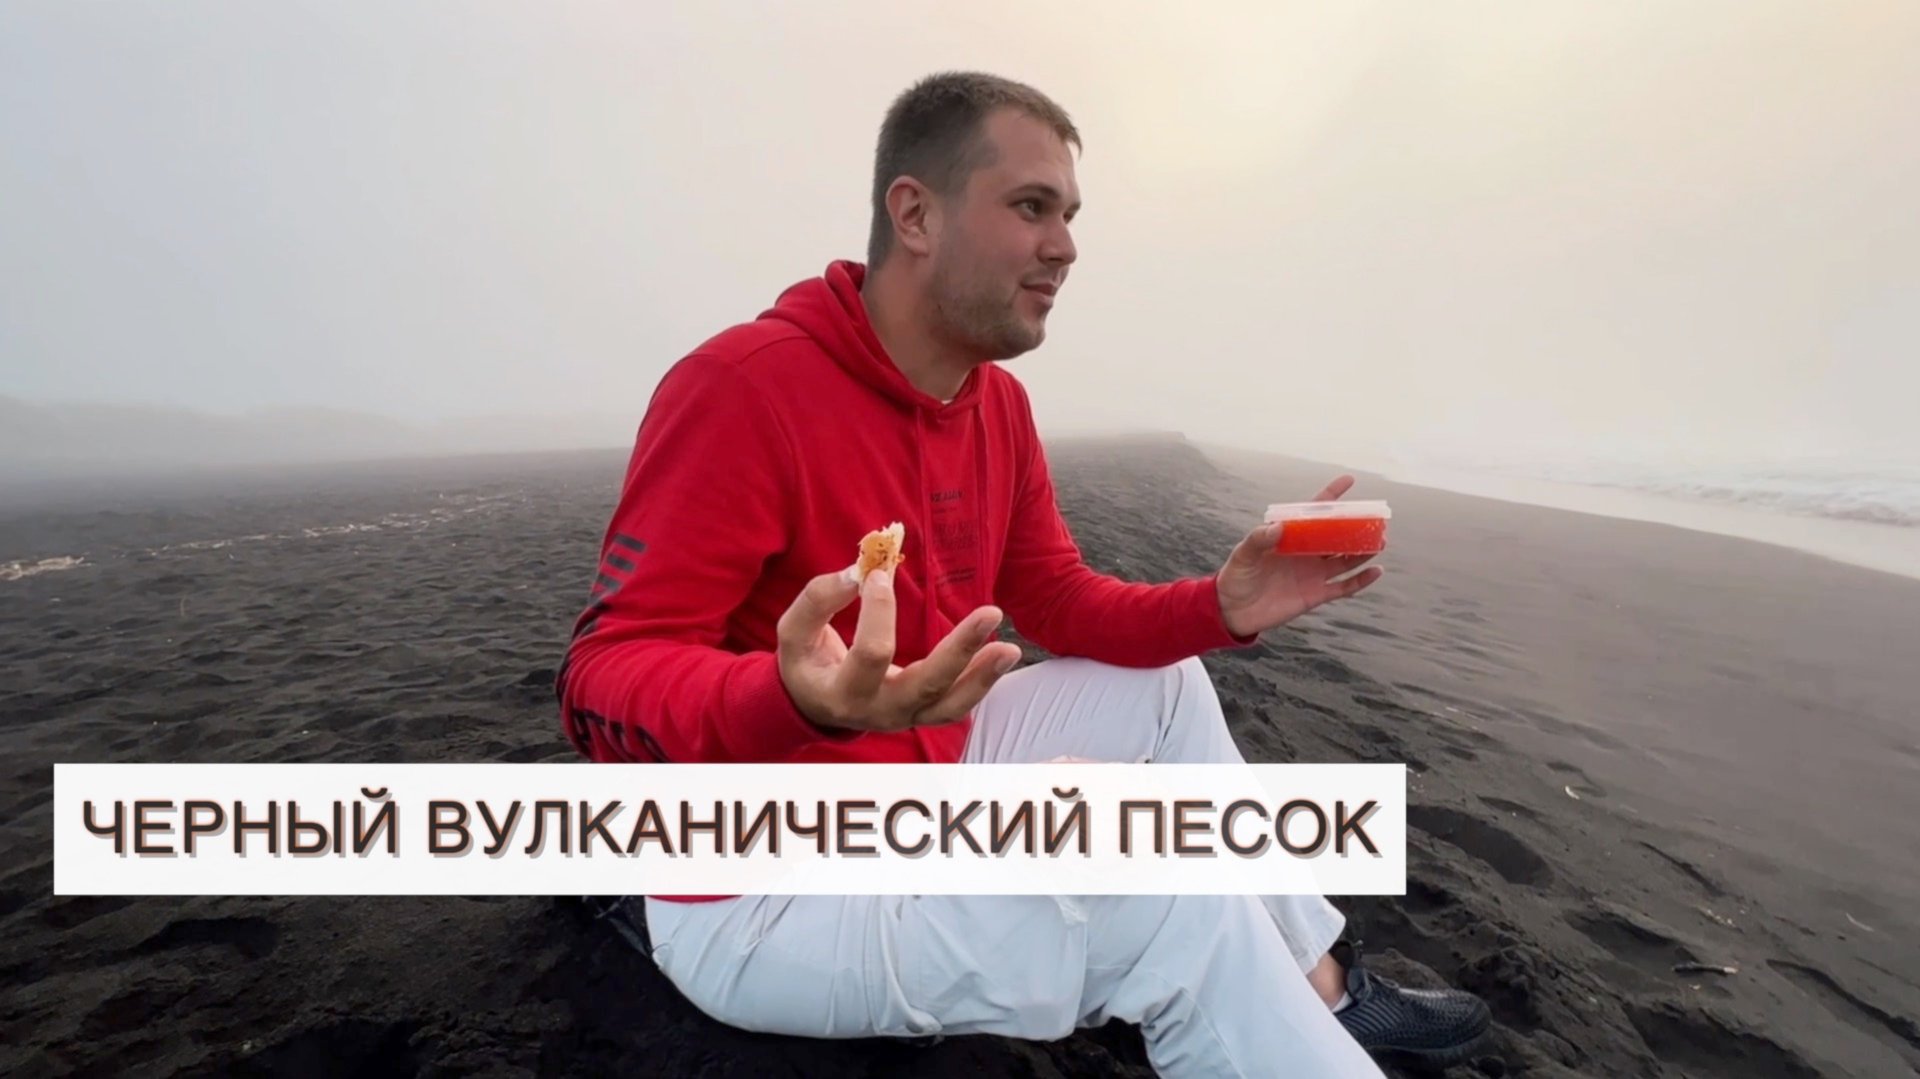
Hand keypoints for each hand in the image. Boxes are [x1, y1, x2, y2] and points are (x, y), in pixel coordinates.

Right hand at [776, 565, 1024, 731]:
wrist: (815, 706)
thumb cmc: (806, 662)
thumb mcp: (794, 632)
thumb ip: (818, 600)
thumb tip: (857, 572)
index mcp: (843, 694)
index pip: (872, 654)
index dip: (879, 611)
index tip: (879, 574)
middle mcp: (879, 712)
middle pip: (926, 686)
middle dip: (960, 650)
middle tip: (991, 613)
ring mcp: (905, 718)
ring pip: (951, 706)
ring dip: (983, 676)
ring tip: (1010, 648)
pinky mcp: (923, 713)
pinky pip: (957, 704)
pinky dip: (980, 681)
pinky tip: (1001, 654)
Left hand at [1216, 474, 1383, 638]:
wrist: (1232, 611)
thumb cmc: (1236, 577)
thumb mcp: (1243, 555)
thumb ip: (1259, 539)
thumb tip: (1279, 527)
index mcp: (1291, 537)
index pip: (1314, 512)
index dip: (1331, 496)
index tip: (1349, 480)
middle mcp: (1306, 553)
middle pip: (1338, 536)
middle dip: (1357, 527)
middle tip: (1376, 518)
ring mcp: (1313, 574)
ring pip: (1346, 559)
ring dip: (1364, 551)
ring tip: (1381, 541)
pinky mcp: (1316, 595)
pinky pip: (1344, 587)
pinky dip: (1361, 580)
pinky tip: (1377, 570)